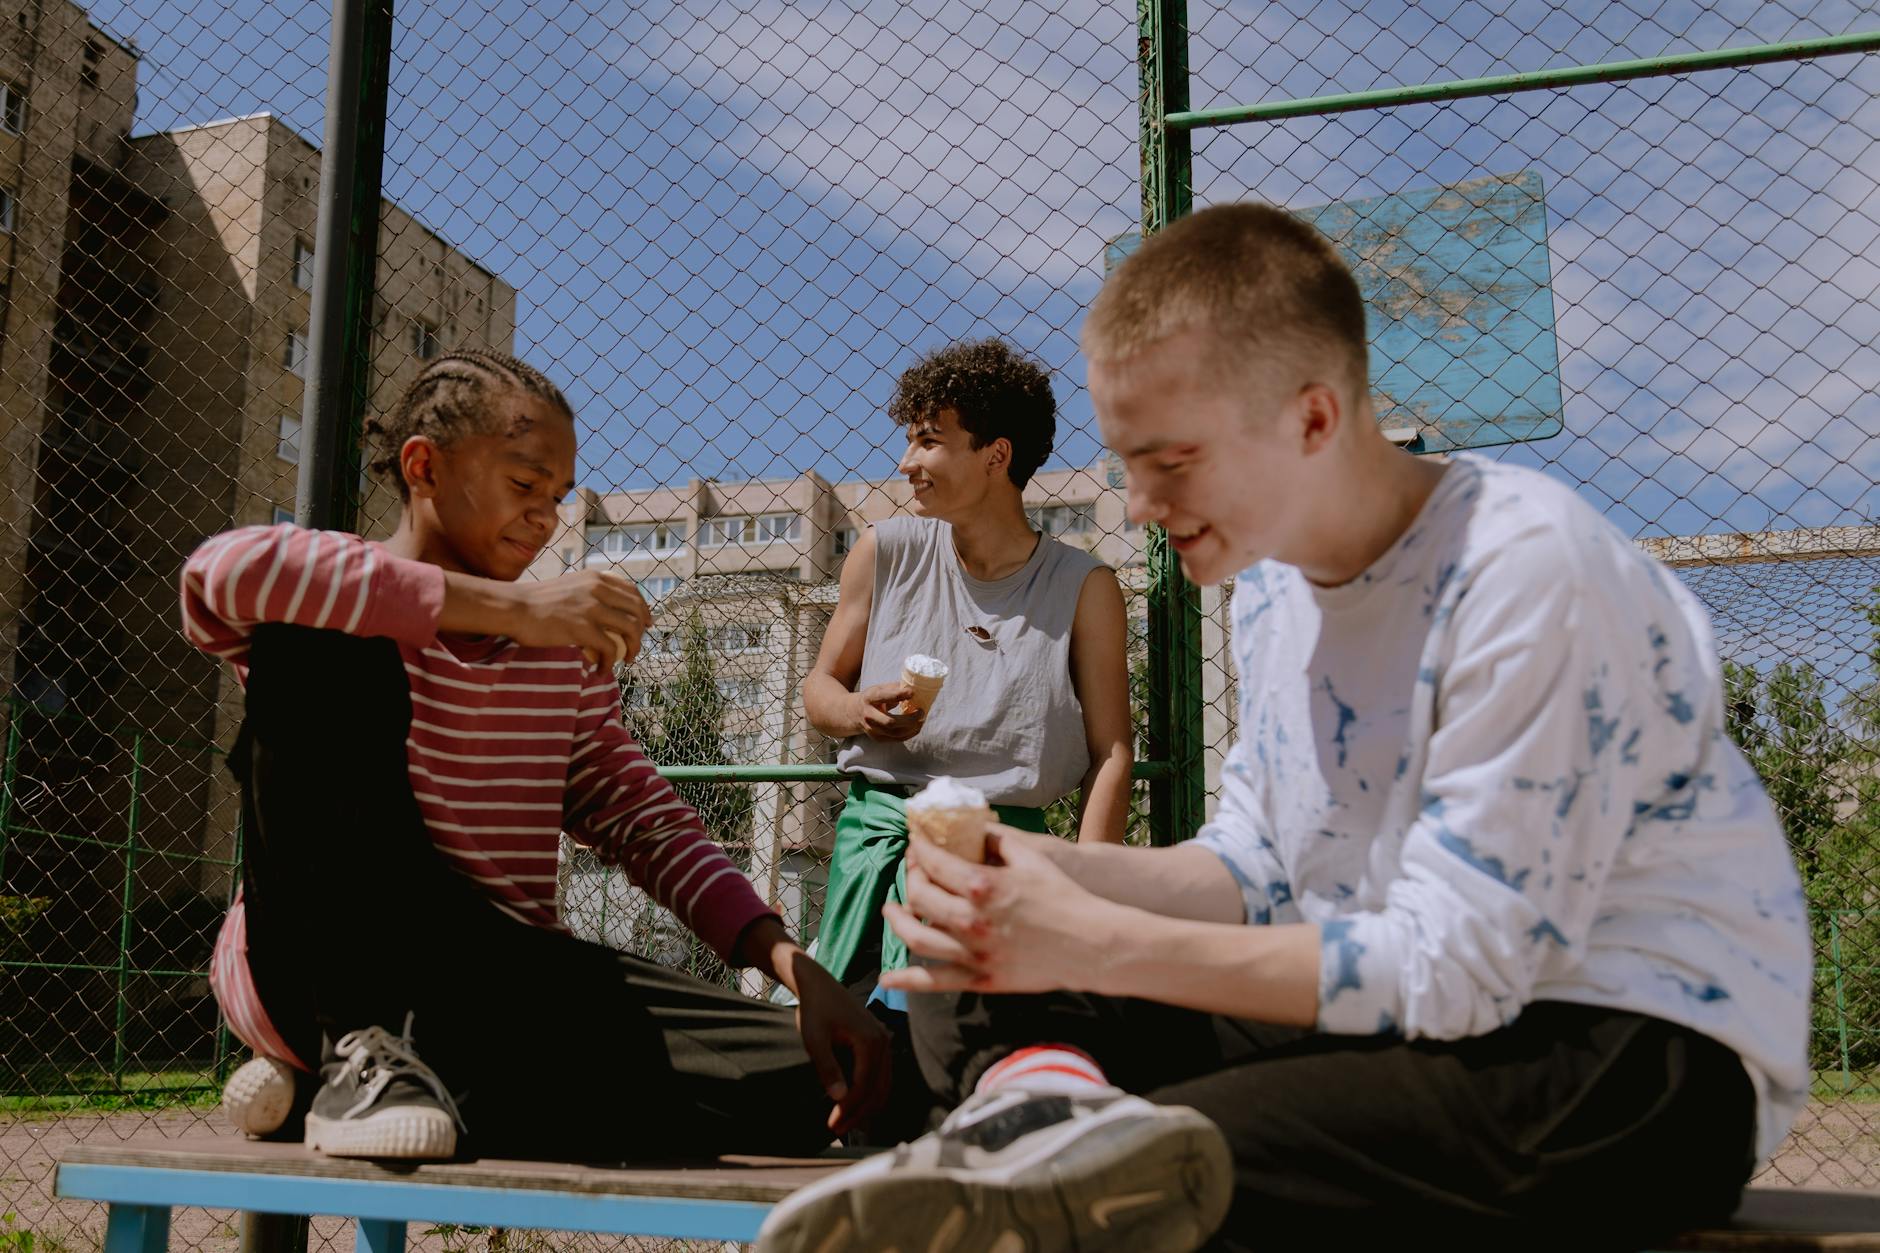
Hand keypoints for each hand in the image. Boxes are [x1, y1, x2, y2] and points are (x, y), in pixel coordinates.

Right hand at [498, 571, 650, 665]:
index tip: (646, 623)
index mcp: (595, 578)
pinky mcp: (583, 628)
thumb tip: (603, 610)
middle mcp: (598, 589)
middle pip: (636, 611)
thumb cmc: (534, 602)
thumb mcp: (568, 586)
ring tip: (626, 661)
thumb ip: (588, 593)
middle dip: (641, 631)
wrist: (513, 607)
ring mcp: (592, 608)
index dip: (643, 609)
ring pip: (630, 629)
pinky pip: (610, 649)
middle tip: (636, 647)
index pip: (632, 591)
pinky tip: (601, 671)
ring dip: (632, 648)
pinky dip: (610, 663)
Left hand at [740, 917, 891, 1133]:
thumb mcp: (815, 1039)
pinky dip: (870, 1094)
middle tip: (836, 1131)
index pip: (864, 1086)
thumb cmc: (814, 1009)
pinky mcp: (879, 1043)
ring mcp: (884, 1042)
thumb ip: (827, 1068)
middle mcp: (883, 1042)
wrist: (819, 984)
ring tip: (844, 1124)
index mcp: (870, 1041)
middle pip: (877, 1090)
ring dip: (865, 1107)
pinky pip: (881, 1076)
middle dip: (858, 1114)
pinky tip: (854, 1106)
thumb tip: (840, 1098)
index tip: (831, 1125)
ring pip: (882, 1086)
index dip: (848, 1109)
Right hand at [855, 681, 924, 740]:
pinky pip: (896, 739)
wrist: (853, 712)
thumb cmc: (872, 698)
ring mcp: (872, 729)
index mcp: (869, 698)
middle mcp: (869, 715)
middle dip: (909, 719)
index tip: (912, 693)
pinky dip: (909, 734)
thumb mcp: (880, 688)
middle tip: (921, 712)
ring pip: (895, 733)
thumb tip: (915, 687)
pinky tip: (916, 728)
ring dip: (912, 728)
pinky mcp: (877, 738)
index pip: (884, 697)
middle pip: (890, 722)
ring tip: (921, 720)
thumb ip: (895, 688)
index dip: (899, 695)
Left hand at [880, 826, 1118, 995]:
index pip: (933, 862)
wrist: (1090, 944)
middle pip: (919, 895)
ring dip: (897, 920)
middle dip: (909, 876)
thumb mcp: (1032, 858)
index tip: (914, 841)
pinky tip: (888, 977)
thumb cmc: (1063, 897)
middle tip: (912, 870)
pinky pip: (934, 981)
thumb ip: (998, 840)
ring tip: (890, 910)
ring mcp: (973, 952)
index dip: (918, 847)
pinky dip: (907, 979)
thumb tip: (975, 828)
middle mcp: (971, 919)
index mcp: (982, 885)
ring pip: (916, 936)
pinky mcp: (981, 978)